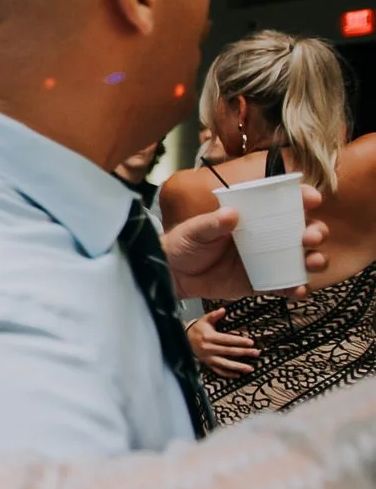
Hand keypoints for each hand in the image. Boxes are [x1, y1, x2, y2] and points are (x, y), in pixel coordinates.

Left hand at [163, 185, 326, 299]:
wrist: (174, 275)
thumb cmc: (184, 244)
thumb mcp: (194, 229)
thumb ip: (211, 223)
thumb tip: (230, 214)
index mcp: (252, 217)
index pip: (283, 203)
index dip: (302, 198)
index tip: (312, 198)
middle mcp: (266, 237)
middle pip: (302, 231)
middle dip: (315, 231)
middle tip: (310, 236)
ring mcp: (267, 260)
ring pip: (301, 258)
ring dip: (315, 259)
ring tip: (314, 262)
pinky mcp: (261, 282)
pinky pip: (285, 286)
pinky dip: (295, 288)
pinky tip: (298, 290)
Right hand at [186, 307, 258, 376]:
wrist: (184, 339)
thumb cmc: (197, 329)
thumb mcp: (204, 320)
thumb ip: (214, 315)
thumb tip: (223, 310)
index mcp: (209, 337)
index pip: (227, 340)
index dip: (240, 341)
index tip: (250, 342)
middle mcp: (209, 348)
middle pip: (229, 352)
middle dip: (244, 352)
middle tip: (256, 353)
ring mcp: (208, 358)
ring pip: (225, 364)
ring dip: (238, 367)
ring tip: (250, 368)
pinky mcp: (207, 363)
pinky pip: (218, 370)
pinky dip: (228, 374)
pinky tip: (237, 375)